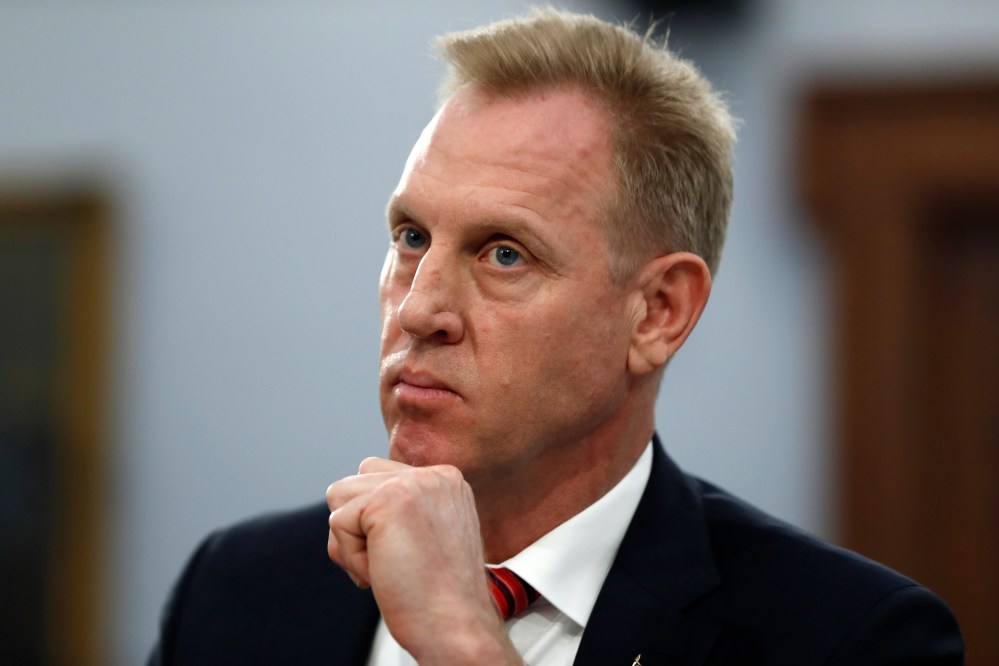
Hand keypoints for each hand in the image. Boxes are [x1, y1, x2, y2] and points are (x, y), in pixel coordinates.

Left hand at [326, 458, 521, 663]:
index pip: (378, 477)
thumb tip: (347, 499)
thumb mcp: (429, 534)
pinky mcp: (387, 501)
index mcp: (445, 480)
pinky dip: (350, 558)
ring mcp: (412, 483)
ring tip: (390, 565)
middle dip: (358, 528)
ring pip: (339, 496)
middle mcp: (432, 475)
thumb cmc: (439, 595)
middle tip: (395, 563)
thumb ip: (400, 508)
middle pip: (354, 482)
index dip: (375, 523)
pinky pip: (337, 522)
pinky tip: (383, 572)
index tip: (409, 555)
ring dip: (352, 541)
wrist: (456, 626)